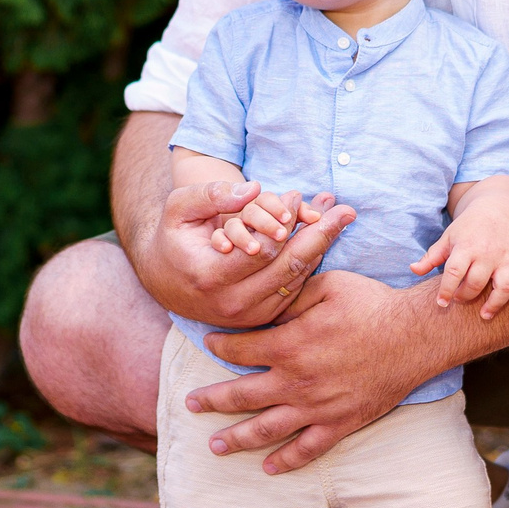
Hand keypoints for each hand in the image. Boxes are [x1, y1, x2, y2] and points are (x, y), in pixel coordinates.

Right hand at [141, 178, 354, 331]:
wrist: (165, 282)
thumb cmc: (173, 238)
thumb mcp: (179, 208)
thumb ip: (212, 195)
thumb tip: (253, 189)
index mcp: (211, 276)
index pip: (262, 250)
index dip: (284, 221)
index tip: (297, 194)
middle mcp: (233, 302)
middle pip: (288, 267)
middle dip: (319, 234)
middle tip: (343, 209)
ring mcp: (250, 315)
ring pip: (296, 280)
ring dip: (320, 247)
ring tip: (339, 217)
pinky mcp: (262, 318)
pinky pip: (294, 290)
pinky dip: (310, 262)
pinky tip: (323, 238)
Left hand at [185, 270, 440, 472]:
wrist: (415, 336)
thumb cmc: (372, 304)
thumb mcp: (326, 285)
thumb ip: (290, 296)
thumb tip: (263, 299)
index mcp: (288, 345)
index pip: (239, 349)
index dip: (219, 345)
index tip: (208, 343)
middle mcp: (295, 382)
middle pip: (241, 396)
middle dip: (211, 400)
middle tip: (190, 406)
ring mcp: (317, 407)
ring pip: (266, 430)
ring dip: (237, 439)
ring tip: (215, 446)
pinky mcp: (341, 424)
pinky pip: (308, 449)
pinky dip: (286, 461)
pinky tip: (269, 468)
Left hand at [411, 205, 508, 319]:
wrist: (494, 209)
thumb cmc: (467, 228)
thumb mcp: (447, 238)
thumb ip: (431, 257)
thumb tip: (413, 270)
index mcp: (465, 248)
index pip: (454, 273)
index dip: (446, 290)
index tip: (441, 303)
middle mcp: (486, 254)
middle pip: (476, 282)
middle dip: (466, 296)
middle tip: (460, 301)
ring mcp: (504, 258)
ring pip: (503, 285)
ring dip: (495, 303)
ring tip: (485, 315)